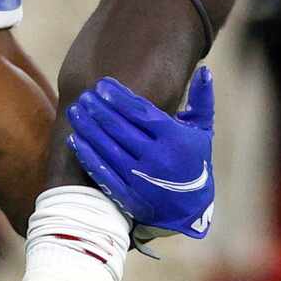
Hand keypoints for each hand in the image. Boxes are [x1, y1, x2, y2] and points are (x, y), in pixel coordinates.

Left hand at [66, 68, 215, 241]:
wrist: (190, 209)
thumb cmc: (195, 162)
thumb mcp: (203, 132)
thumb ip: (202, 101)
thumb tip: (204, 71)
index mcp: (173, 139)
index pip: (140, 112)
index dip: (119, 97)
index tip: (102, 85)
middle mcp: (156, 158)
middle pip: (119, 128)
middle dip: (99, 109)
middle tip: (85, 96)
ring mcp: (140, 178)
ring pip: (107, 148)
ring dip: (88, 128)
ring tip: (76, 111)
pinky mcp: (128, 195)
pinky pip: (102, 172)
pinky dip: (87, 155)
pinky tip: (75, 139)